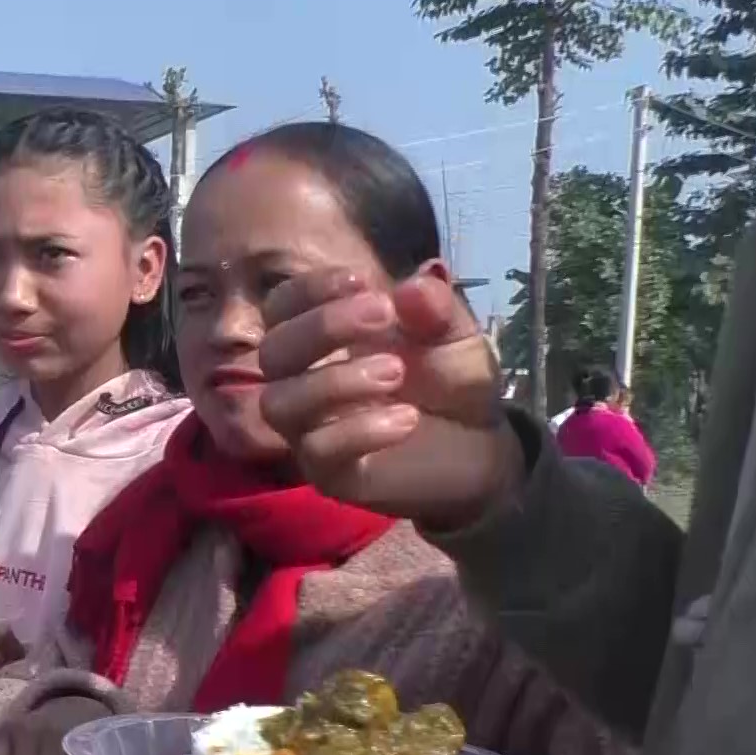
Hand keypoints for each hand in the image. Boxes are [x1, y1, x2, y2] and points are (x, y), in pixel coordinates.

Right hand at [258, 271, 525, 530]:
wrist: (483, 447)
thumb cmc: (452, 381)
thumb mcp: (452, 334)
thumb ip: (434, 309)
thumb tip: (411, 287)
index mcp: (322, 340)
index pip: (281, 308)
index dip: (308, 290)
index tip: (360, 280)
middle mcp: (303, 383)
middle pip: (272, 352)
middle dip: (321, 327)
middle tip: (382, 316)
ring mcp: (311, 430)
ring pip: (280, 404)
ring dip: (334, 381)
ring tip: (396, 373)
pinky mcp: (330, 473)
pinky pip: (317, 450)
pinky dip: (360, 429)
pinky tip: (407, 419)